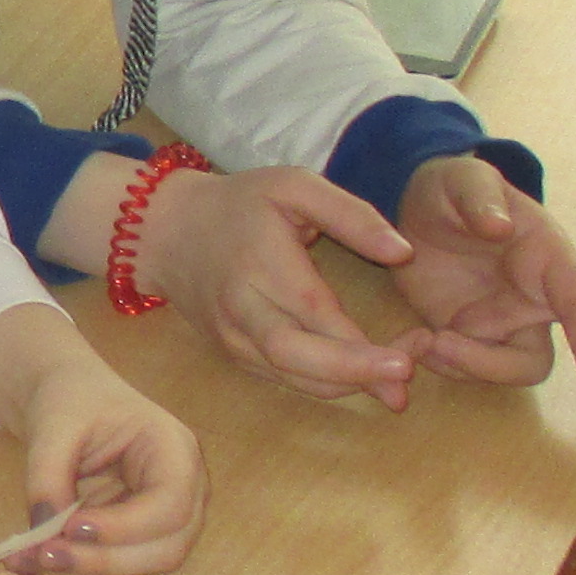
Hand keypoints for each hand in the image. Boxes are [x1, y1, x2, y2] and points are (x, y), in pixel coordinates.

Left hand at [0, 305, 205, 574]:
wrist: (69, 397)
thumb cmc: (74, 399)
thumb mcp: (54, 425)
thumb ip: (47, 474)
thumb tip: (43, 528)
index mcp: (176, 450)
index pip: (171, 504)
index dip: (126, 527)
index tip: (72, 528)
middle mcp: (185, 490)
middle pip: (166, 548)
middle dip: (104, 560)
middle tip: (46, 557)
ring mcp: (164, 516)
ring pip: (141, 564)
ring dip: (85, 570)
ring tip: (29, 561)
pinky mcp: (136, 533)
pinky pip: (114, 560)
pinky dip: (76, 565)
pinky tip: (34, 560)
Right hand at [134, 162, 423, 408]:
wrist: (166, 231)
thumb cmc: (238, 204)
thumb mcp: (294, 186)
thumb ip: (351, 214)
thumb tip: (404, 252)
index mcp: (260, 263)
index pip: (314, 313)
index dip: (360, 345)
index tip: (409, 358)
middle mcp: (241, 308)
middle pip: (296, 358)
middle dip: (353, 377)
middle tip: (402, 389)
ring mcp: (231, 337)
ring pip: (290, 377)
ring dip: (344, 388)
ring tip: (392, 386)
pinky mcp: (231, 352)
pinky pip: (280, 378)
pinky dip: (321, 385)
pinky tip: (357, 379)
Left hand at [390, 156, 575, 395]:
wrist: (415, 210)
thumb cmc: (452, 188)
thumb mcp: (461, 179)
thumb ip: (480, 197)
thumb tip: (499, 226)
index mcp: (546, 254)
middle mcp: (539, 294)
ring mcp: (509, 320)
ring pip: (520, 365)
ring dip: (479, 367)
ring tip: (429, 340)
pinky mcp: (475, 337)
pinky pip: (472, 367)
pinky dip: (445, 364)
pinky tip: (415, 340)